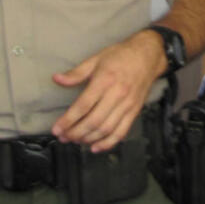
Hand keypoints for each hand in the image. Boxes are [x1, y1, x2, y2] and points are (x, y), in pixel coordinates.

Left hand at [50, 32, 160, 151]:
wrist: (148, 55)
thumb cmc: (121, 56)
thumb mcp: (96, 59)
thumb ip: (76, 73)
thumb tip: (57, 79)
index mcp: (105, 80)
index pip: (83, 105)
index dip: (68, 120)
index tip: (56, 129)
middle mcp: (117, 94)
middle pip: (93, 121)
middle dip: (76, 133)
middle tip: (64, 137)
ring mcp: (127, 104)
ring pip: (106, 129)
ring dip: (89, 139)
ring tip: (76, 140)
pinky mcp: (135, 111)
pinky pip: (121, 132)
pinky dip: (108, 143)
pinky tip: (96, 147)